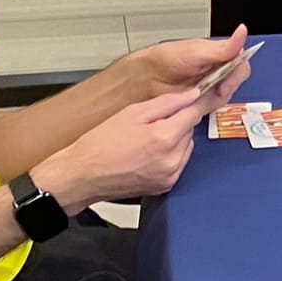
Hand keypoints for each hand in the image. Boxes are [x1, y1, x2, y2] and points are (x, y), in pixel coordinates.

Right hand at [37, 87, 211, 210]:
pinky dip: (170, 155)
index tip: (199, 95)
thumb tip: (192, 95)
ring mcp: (170, 175)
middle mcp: (172, 159)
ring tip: (147, 139)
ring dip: (175, 139)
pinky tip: (148, 153)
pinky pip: (178, 162)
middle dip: (178, 122)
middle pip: (190, 130)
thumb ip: (166, 103)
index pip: (194, 113)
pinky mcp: (166, 185)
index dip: (195, 102)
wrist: (82, 175)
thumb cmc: (100, 143)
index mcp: (165, 138)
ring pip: (187, 147)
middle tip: (153, 121)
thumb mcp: (132, 113)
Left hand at [137, 27, 251, 105]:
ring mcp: (210, 88)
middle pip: (236, 80)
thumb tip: (242, 32)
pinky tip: (198, 102)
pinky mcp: (203, 103)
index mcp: (219, 55)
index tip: (229, 75)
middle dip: (229, 84)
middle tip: (217, 87)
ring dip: (217, 95)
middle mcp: (217, 71)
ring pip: (227, 95)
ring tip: (202, 93)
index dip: (238, 71)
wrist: (145, 78)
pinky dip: (209, 106)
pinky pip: (214, 107)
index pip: (241, 62)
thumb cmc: (166, 59)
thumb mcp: (197, 51)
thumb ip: (224, 47)